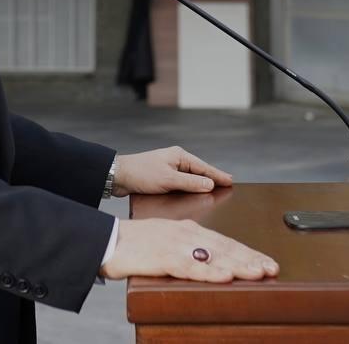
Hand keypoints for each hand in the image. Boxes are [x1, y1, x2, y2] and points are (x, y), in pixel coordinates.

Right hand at [98, 218, 277, 281]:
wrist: (108, 239)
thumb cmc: (136, 244)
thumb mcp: (168, 242)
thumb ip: (189, 250)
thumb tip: (212, 263)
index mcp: (189, 229)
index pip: (226, 242)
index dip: (248, 252)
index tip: (266, 261)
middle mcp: (187, 234)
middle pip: (226, 247)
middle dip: (251, 258)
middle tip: (272, 268)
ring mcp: (176, 244)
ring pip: (214, 256)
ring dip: (239, 265)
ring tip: (258, 272)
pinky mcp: (163, 257)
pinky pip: (191, 267)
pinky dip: (210, 272)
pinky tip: (225, 276)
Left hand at [112, 147, 232, 196]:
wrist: (117, 175)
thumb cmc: (141, 174)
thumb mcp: (168, 180)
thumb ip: (190, 183)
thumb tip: (209, 184)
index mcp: (179, 156)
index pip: (204, 167)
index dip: (218, 175)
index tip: (230, 180)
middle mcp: (175, 160)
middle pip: (199, 171)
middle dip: (212, 178)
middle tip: (227, 184)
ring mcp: (168, 168)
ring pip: (190, 177)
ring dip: (200, 184)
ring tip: (214, 190)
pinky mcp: (161, 177)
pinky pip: (181, 183)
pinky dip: (189, 188)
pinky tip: (193, 193)